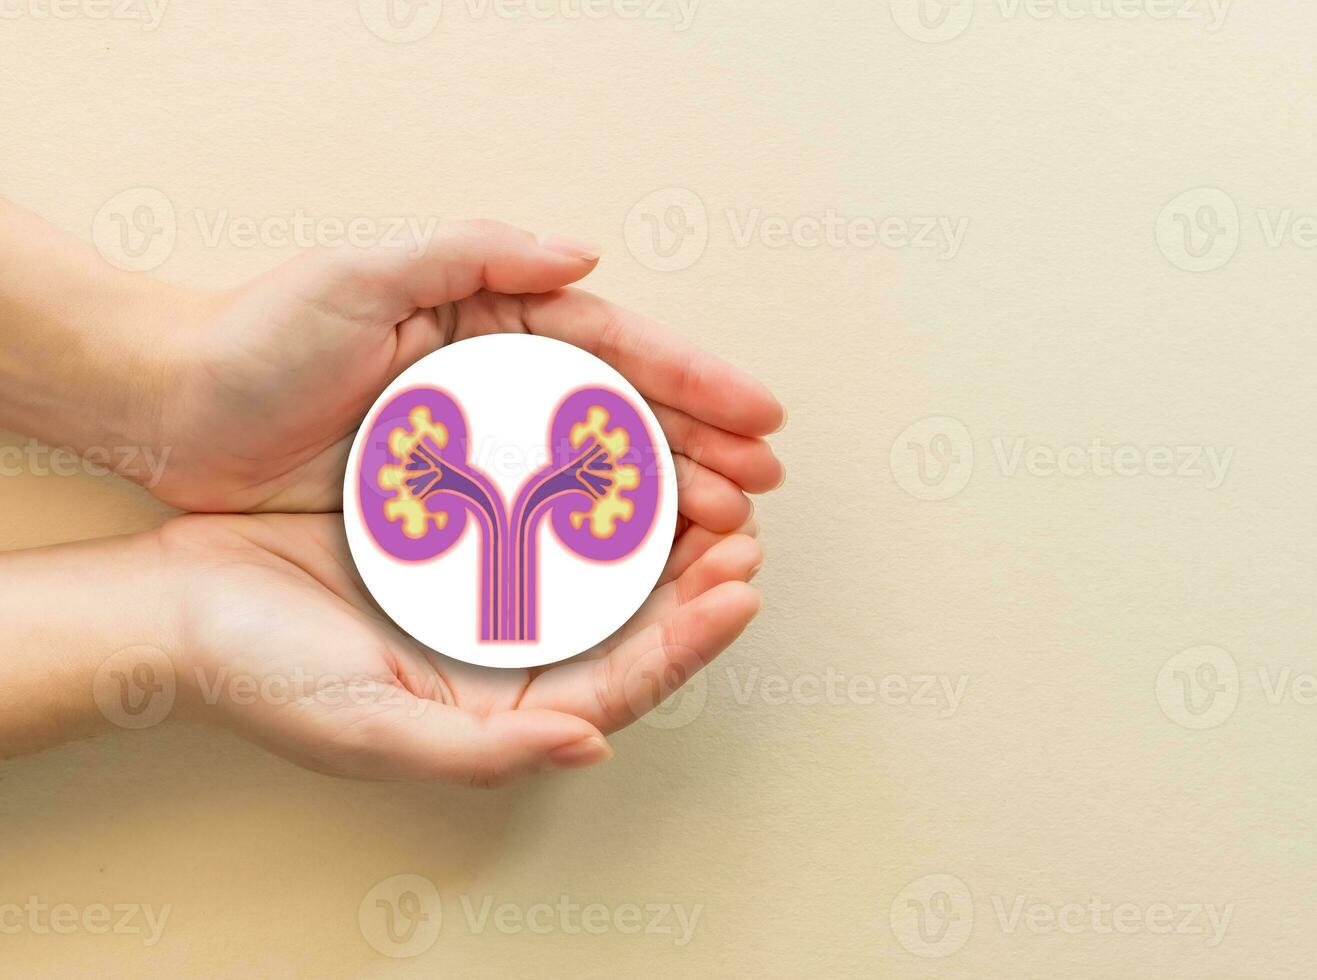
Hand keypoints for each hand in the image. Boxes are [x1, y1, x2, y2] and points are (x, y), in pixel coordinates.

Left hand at [140, 220, 783, 514]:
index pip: (618, 349)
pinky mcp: (448, 509)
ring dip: (668, 503)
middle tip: (760, 490)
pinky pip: (545, 528)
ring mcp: (480, 451)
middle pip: (627, 420)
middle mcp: (501, 387)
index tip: (759, 416)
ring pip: (599, 479)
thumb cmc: (258, 336)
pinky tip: (642, 568)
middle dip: (705, 451)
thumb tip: (581, 253)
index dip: (696, 380)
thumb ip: (470, 250)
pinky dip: (600, 547)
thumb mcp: (360, 272)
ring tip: (725, 531)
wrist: (172, 410)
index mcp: (494, 325)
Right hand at [157, 511, 762, 785]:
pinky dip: (588, 487)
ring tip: (708, 485)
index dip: (692, 640)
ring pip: (598, 562)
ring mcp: (485, 592)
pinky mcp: (458, 535)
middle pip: (631, 619)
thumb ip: (484, 752)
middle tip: (745, 523)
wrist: (179, 603)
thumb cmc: (262, 678)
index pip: (626, 681)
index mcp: (500, 709)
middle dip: (698, 576)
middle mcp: (506, 655)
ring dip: (657, 526)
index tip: (742, 590)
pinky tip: (619, 453)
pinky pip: (541, 510)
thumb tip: (594, 744)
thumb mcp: (372, 730)